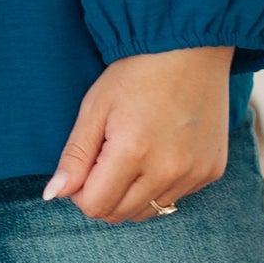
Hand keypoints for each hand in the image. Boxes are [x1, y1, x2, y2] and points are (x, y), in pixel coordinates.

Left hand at [43, 47, 233, 224]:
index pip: (94, 206)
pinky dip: (161, 184)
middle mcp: (168, 170)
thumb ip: (74, 156)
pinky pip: (176, 197)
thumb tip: (52, 195)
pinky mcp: (211, 171)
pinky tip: (162, 150)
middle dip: (104, 195)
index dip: (80, 192)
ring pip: (149, 211)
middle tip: (106, 158)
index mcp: (133, 153)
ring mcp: (194, 173)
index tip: (85, 165)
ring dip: (132, 194)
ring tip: (135, 154)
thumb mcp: (95, 108)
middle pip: (120, 214)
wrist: (190, 48)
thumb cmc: (137, 73)